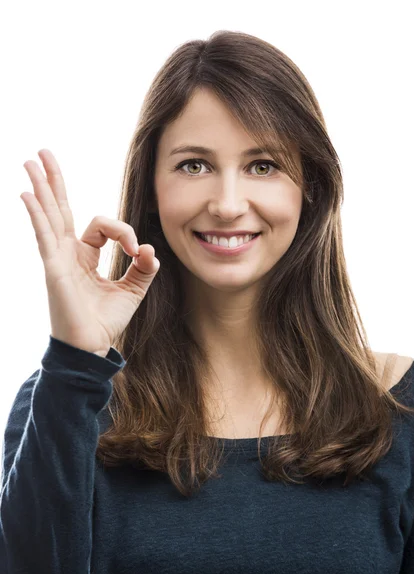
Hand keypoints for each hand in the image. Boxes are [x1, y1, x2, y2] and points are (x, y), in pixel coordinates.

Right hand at [20, 149, 159, 356]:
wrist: (93, 346)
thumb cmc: (106, 320)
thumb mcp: (133, 290)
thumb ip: (144, 268)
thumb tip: (151, 248)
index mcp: (85, 255)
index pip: (102, 225)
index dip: (124, 231)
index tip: (139, 251)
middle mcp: (68, 253)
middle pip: (59, 208)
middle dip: (53, 180)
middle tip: (43, 153)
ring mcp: (57, 259)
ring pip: (48, 216)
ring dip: (42, 187)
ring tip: (31, 161)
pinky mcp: (54, 269)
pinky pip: (45, 237)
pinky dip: (37, 215)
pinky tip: (27, 194)